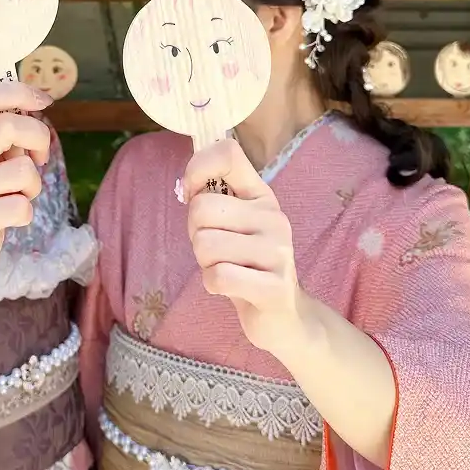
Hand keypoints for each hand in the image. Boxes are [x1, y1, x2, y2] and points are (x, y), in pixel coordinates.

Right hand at [0, 81, 52, 278]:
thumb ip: (5, 132)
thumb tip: (37, 101)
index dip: (17, 91)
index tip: (42, 101)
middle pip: (9, 125)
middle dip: (39, 138)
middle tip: (38, 158)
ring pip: (23, 171)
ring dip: (33, 185)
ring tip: (18, 194)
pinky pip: (21, 206)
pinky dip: (26, 213)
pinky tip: (10, 216)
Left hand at [183, 139, 309, 357]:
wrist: (282, 316)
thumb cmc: (245, 264)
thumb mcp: (232, 224)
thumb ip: (212, 199)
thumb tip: (186, 185)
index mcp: (261, 195)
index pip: (228, 153)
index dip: (197, 168)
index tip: (191, 193)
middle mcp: (274, 217)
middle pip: (202, 208)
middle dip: (195, 232)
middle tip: (213, 249)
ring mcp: (278, 252)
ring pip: (205, 244)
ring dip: (204, 262)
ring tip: (225, 268)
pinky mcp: (274, 287)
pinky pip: (218, 277)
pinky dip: (212, 285)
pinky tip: (229, 287)